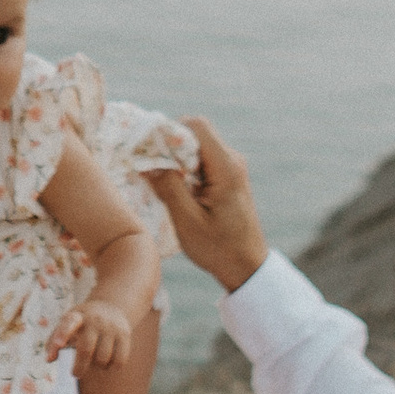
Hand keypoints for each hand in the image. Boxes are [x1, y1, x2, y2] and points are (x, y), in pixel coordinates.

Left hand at [49, 298, 133, 375]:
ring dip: (97, 366)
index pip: (69, 323)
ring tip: (95, 361)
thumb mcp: (67, 323)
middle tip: (76, 374)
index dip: (63, 334)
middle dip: (79, 367)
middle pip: (86, 349)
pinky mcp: (124, 334)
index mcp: (77, 316)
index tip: (60, 345)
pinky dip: (112, 367)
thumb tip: (49, 359)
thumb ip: (54, 340)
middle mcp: (94, 320)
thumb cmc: (82, 322)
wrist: (111, 306)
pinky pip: (119, 360)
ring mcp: (111, 327)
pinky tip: (108, 362)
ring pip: (102, 358)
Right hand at [161, 115, 268, 292]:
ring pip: (196, 148)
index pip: (196, 126)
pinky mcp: (227, 177)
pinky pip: (201, 161)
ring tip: (160, 183)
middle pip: (195, 134)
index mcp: (226, 167)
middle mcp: (232, 161)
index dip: (170, 132)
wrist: (247, 267)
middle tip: (150, 169)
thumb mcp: (187, 221)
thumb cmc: (219, 248)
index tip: (151, 152)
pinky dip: (184, 170)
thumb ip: (168, 187)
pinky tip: (174, 191)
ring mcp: (231, 168)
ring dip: (176, 161)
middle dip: (170, 148)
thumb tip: (148, 163)